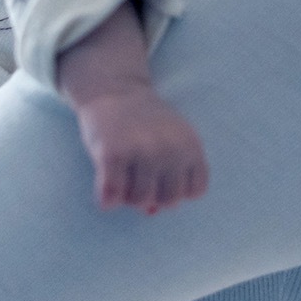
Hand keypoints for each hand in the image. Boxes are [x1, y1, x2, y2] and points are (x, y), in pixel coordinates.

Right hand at [74, 86, 209, 213]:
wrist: (114, 89)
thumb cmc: (146, 123)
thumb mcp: (171, 141)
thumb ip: (172, 176)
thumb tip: (152, 212)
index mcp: (190, 144)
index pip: (195, 191)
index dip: (177, 189)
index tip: (163, 176)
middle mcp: (170, 149)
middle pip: (169, 201)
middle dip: (153, 195)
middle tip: (139, 176)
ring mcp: (142, 151)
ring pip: (140, 202)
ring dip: (128, 196)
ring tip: (123, 176)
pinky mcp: (113, 155)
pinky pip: (111, 198)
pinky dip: (107, 199)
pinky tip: (105, 181)